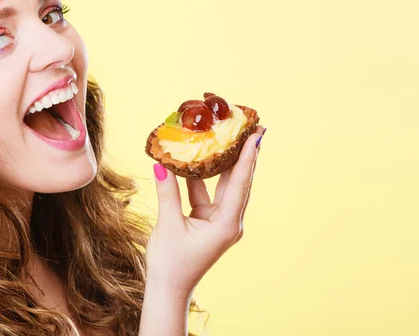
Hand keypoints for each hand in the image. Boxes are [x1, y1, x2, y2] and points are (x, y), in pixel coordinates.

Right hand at [145, 125, 264, 297]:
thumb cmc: (171, 263)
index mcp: (226, 224)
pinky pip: (207, 194)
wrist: (168, 288)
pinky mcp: (208, 221)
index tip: (256, 135)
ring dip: (223, 164)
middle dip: (244, 156)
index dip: (247, 158)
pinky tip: (195, 160)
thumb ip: (168, 194)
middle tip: (251, 129)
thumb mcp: (168, 225)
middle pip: (239, 182)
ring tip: (226, 138)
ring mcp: (219, 221)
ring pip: (223, 186)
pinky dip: (200, 179)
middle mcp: (229, 221)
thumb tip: (161, 165)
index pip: (239, 184)